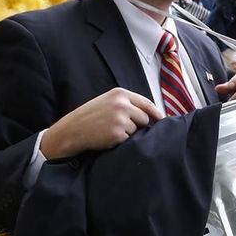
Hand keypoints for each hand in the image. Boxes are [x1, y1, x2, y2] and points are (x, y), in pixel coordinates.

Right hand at [40, 88, 162, 159]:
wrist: (72, 130)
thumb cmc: (90, 117)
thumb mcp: (107, 102)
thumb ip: (127, 104)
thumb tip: (152, 115)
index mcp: (120, 93)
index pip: (147, 103)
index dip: (156, 114)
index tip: (162, 121)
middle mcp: (122, 104)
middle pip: (145, 118)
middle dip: (138, 125)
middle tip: (120, 127)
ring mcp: (120, 118)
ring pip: (137, 130)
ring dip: (128, 133)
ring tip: (111, 131)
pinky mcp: (117, 133)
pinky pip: (128, 140)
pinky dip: (121, 141)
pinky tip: (107, 137)